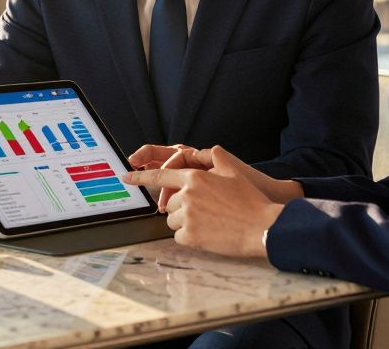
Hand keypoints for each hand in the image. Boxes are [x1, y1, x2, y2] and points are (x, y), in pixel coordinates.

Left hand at [122, 146, 286, 257]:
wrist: (262, 227)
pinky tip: (208, 234)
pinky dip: (190, 237)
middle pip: (170, 203)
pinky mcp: (190, 236)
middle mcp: (187, 195)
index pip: (160, 175)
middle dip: (182, 208)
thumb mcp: (234, 172)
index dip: (141, 176)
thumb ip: (216, 158)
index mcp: (195, 177)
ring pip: (173, 220)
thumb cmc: (251, 201)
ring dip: (185, 223)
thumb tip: (208, 151)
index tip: (127, 175)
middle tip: (206, 213)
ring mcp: (187, 216)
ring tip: (209, 223)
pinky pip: (178, 236)